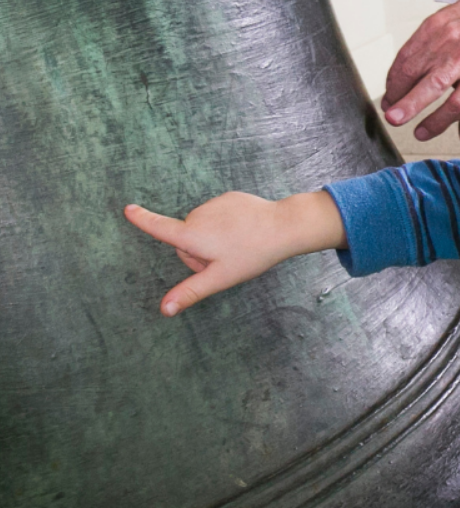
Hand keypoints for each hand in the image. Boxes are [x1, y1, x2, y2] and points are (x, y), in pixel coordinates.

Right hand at [124, 190, 344, 316]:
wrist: (283, 226)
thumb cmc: (250, 254)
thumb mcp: (219, 278)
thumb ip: (190, 292)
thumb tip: (164, 309)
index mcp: (192, 234)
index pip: (160, 227)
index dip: (143, 220)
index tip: (128, 209)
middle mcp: (198, 215)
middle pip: (186, 239)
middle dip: (198, 252)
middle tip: (224, 260)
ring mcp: (214, 204)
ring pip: (202, 227)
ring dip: (212, 238)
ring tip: (237, 245)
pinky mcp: (228, 198)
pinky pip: (217, 216)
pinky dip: (225, 225)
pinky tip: (243, 232)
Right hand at [382, 0, 459, 145]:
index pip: (459, 104)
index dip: (438, 121)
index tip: (420, 133)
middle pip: (435, 84)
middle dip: (411, 104)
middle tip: (393, 119)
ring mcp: (446, 41)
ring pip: (414, 67)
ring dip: (397, 90)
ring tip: (389, 107)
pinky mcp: (430, 28)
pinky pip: (407, 52)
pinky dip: (395, 72)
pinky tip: (392, 87)